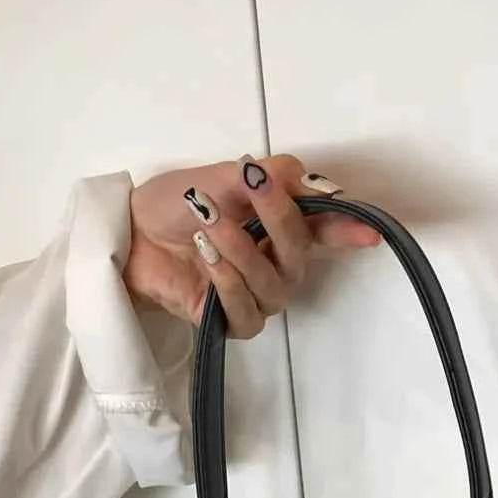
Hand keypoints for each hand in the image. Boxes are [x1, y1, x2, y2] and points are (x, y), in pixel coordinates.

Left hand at [122, 154, 380, 335]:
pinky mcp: (230, 321)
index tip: (370, 233)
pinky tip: (205, 257)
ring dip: (242, 251)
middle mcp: (274, 263)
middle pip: (299, 252)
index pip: (322, 231)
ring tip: (208, 226)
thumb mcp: (221, 176)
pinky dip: (227, 282)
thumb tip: (311, 180)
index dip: (348, 231)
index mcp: (277, 227)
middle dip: (280, 218)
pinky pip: (247, 312)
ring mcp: (255, 295)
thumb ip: (267, 177)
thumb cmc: (174, 205)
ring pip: (273, 285)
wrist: (128, 233)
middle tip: (254, 187)